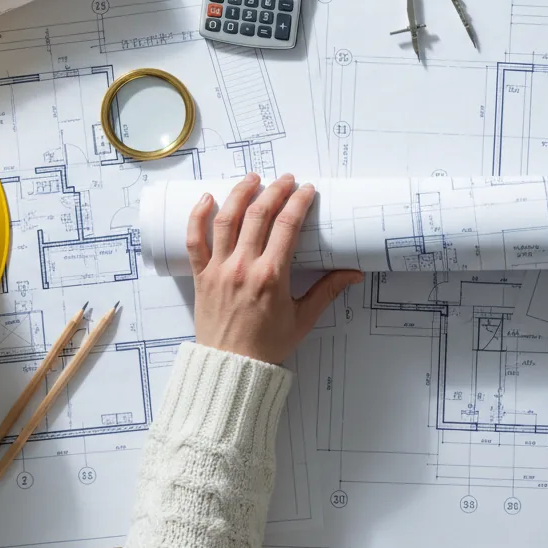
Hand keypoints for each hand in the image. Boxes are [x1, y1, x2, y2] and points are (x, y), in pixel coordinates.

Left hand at [186, 173, 363, 364]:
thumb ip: (327, 291)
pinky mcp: (200, 276)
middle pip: (259, 214)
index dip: (299, 202)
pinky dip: (197, 216)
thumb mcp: (303, 318)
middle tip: (286, 179)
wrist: (230, 368)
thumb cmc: (266, 346)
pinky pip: (194, 240)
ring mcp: (219, 269)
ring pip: (226, 219)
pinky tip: (207, 198)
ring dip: (239, 193)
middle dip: (275, 190)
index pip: (287, 226)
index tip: (307, 190)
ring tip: (252, 178)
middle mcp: (244, 267)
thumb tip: (354, 273)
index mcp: (271, 276)